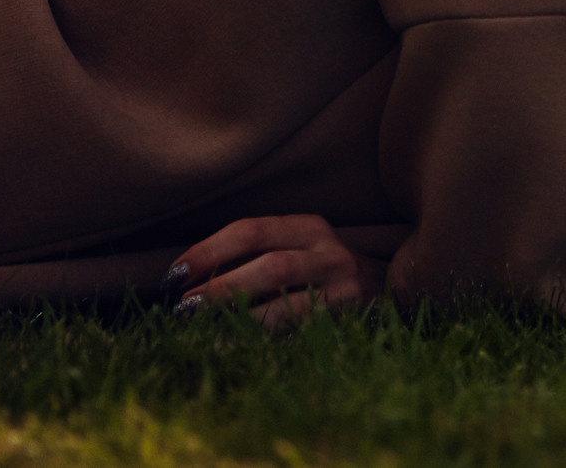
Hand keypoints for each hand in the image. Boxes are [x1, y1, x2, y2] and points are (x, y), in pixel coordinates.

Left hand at [172, 214, 384, 327]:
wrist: (390, 292)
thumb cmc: (324, 276)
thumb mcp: (298, 253)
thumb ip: (255, 258)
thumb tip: (188, 279)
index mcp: (309, 227)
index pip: (252, 230)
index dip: (208, 250)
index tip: (175, 274)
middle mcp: (329, 249)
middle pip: (268, 260)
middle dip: (219, 283)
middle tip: (182, 305)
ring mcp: (344, 283)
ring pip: (285, 291)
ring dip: (236, 308)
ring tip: (202, 322)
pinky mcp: (350, 313)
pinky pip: (298, 323)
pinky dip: (262, 329)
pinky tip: (236, 338)